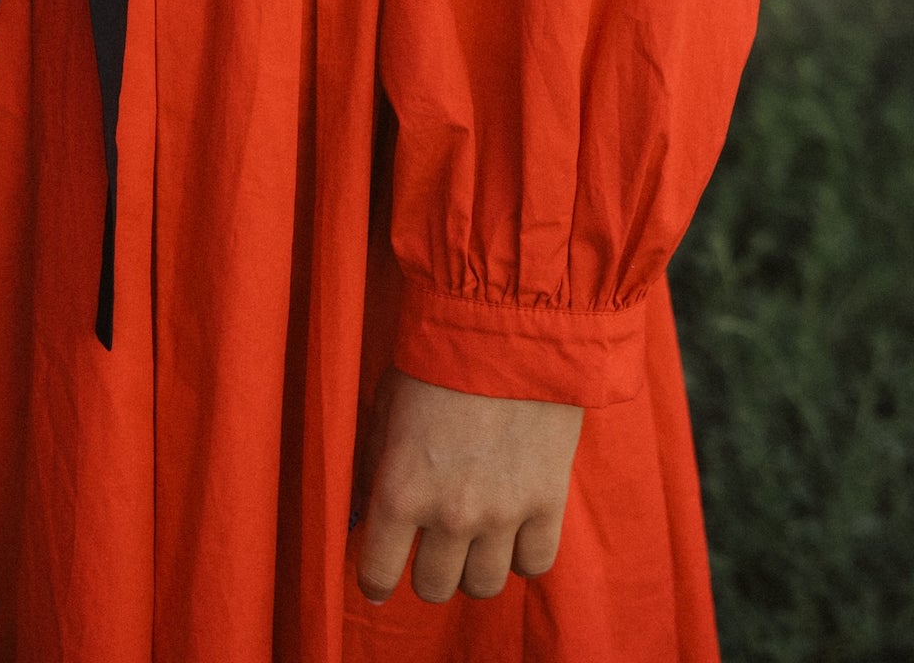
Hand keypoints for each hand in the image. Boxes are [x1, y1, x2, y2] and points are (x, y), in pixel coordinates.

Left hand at [355, 369, 581, 604]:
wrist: (506, 326)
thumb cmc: (436, 359)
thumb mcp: (386, 406)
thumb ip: (375, 463)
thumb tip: (366, 508)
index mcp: (399, 490)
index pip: (378, 574)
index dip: (376, 579)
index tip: (381, 575)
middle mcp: (449, 515)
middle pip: (434, 588)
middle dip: (427, 570)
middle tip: (430, 544)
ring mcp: (502, 515)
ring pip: (483, 586)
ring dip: (473, 566)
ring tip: (473, 537)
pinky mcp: (547, 504)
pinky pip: (533, 565)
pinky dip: (521, 554)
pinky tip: (512, 529)